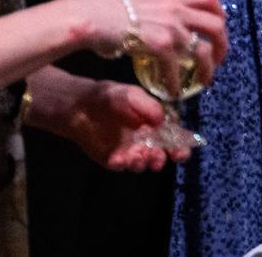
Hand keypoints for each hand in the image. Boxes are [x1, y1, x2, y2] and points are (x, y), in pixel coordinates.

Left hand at [34, 74, 176, 171]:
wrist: (81, 106)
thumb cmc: (110, 96)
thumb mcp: (131, 94)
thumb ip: (148, 106)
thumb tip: (162, 120)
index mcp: (155, 124)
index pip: (173, 137)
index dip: (179, 146)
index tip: (180, 153)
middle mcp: (146, 140)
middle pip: (160, 155)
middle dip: (160, 159)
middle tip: (155, 159)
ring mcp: (130, 151)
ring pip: (142, 163)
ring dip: (141, 163)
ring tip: (134, 158)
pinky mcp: (114, 159)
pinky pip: (121, 165)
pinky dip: (121, 164)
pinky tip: (117, 159)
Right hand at [82, 0, 228, 75]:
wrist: (92, 17)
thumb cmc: (110, 13)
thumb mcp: (144, 4)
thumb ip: (161, 12)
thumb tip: (169, 25)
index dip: (220, 16)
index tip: (218, 33)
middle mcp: (176, 9)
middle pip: (216, 25)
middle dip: (222, 47)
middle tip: (217, 62)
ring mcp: (170, 25)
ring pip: (203, 50)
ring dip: (207, 70)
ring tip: (203, 82)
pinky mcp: (160, 43)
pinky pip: (177, 67)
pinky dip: (177, 82)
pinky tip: (173, 91)